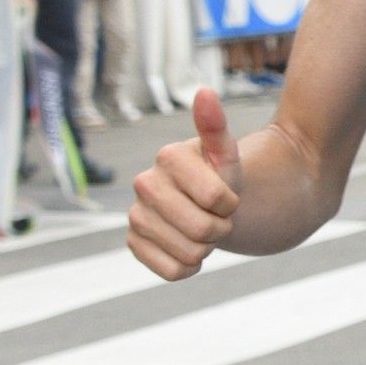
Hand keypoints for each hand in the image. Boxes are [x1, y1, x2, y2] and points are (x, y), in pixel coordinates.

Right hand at [129, 88, 242, 279]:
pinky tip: (189, 248)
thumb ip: (216, 127)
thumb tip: (205, 92)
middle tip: (216, 215)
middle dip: (221, 228)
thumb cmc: (221, 176)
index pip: (217, 198)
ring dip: (206, 247)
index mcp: (168, 156)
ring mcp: (136, 215)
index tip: (227, 195)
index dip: (231, 203)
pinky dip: (189, 267)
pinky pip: (172, 272)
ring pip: (189, 254)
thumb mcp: (226, 155)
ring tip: (202, 229)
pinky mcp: (133, 243)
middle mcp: (144, 183)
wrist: (208, 205)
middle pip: (201, 229)